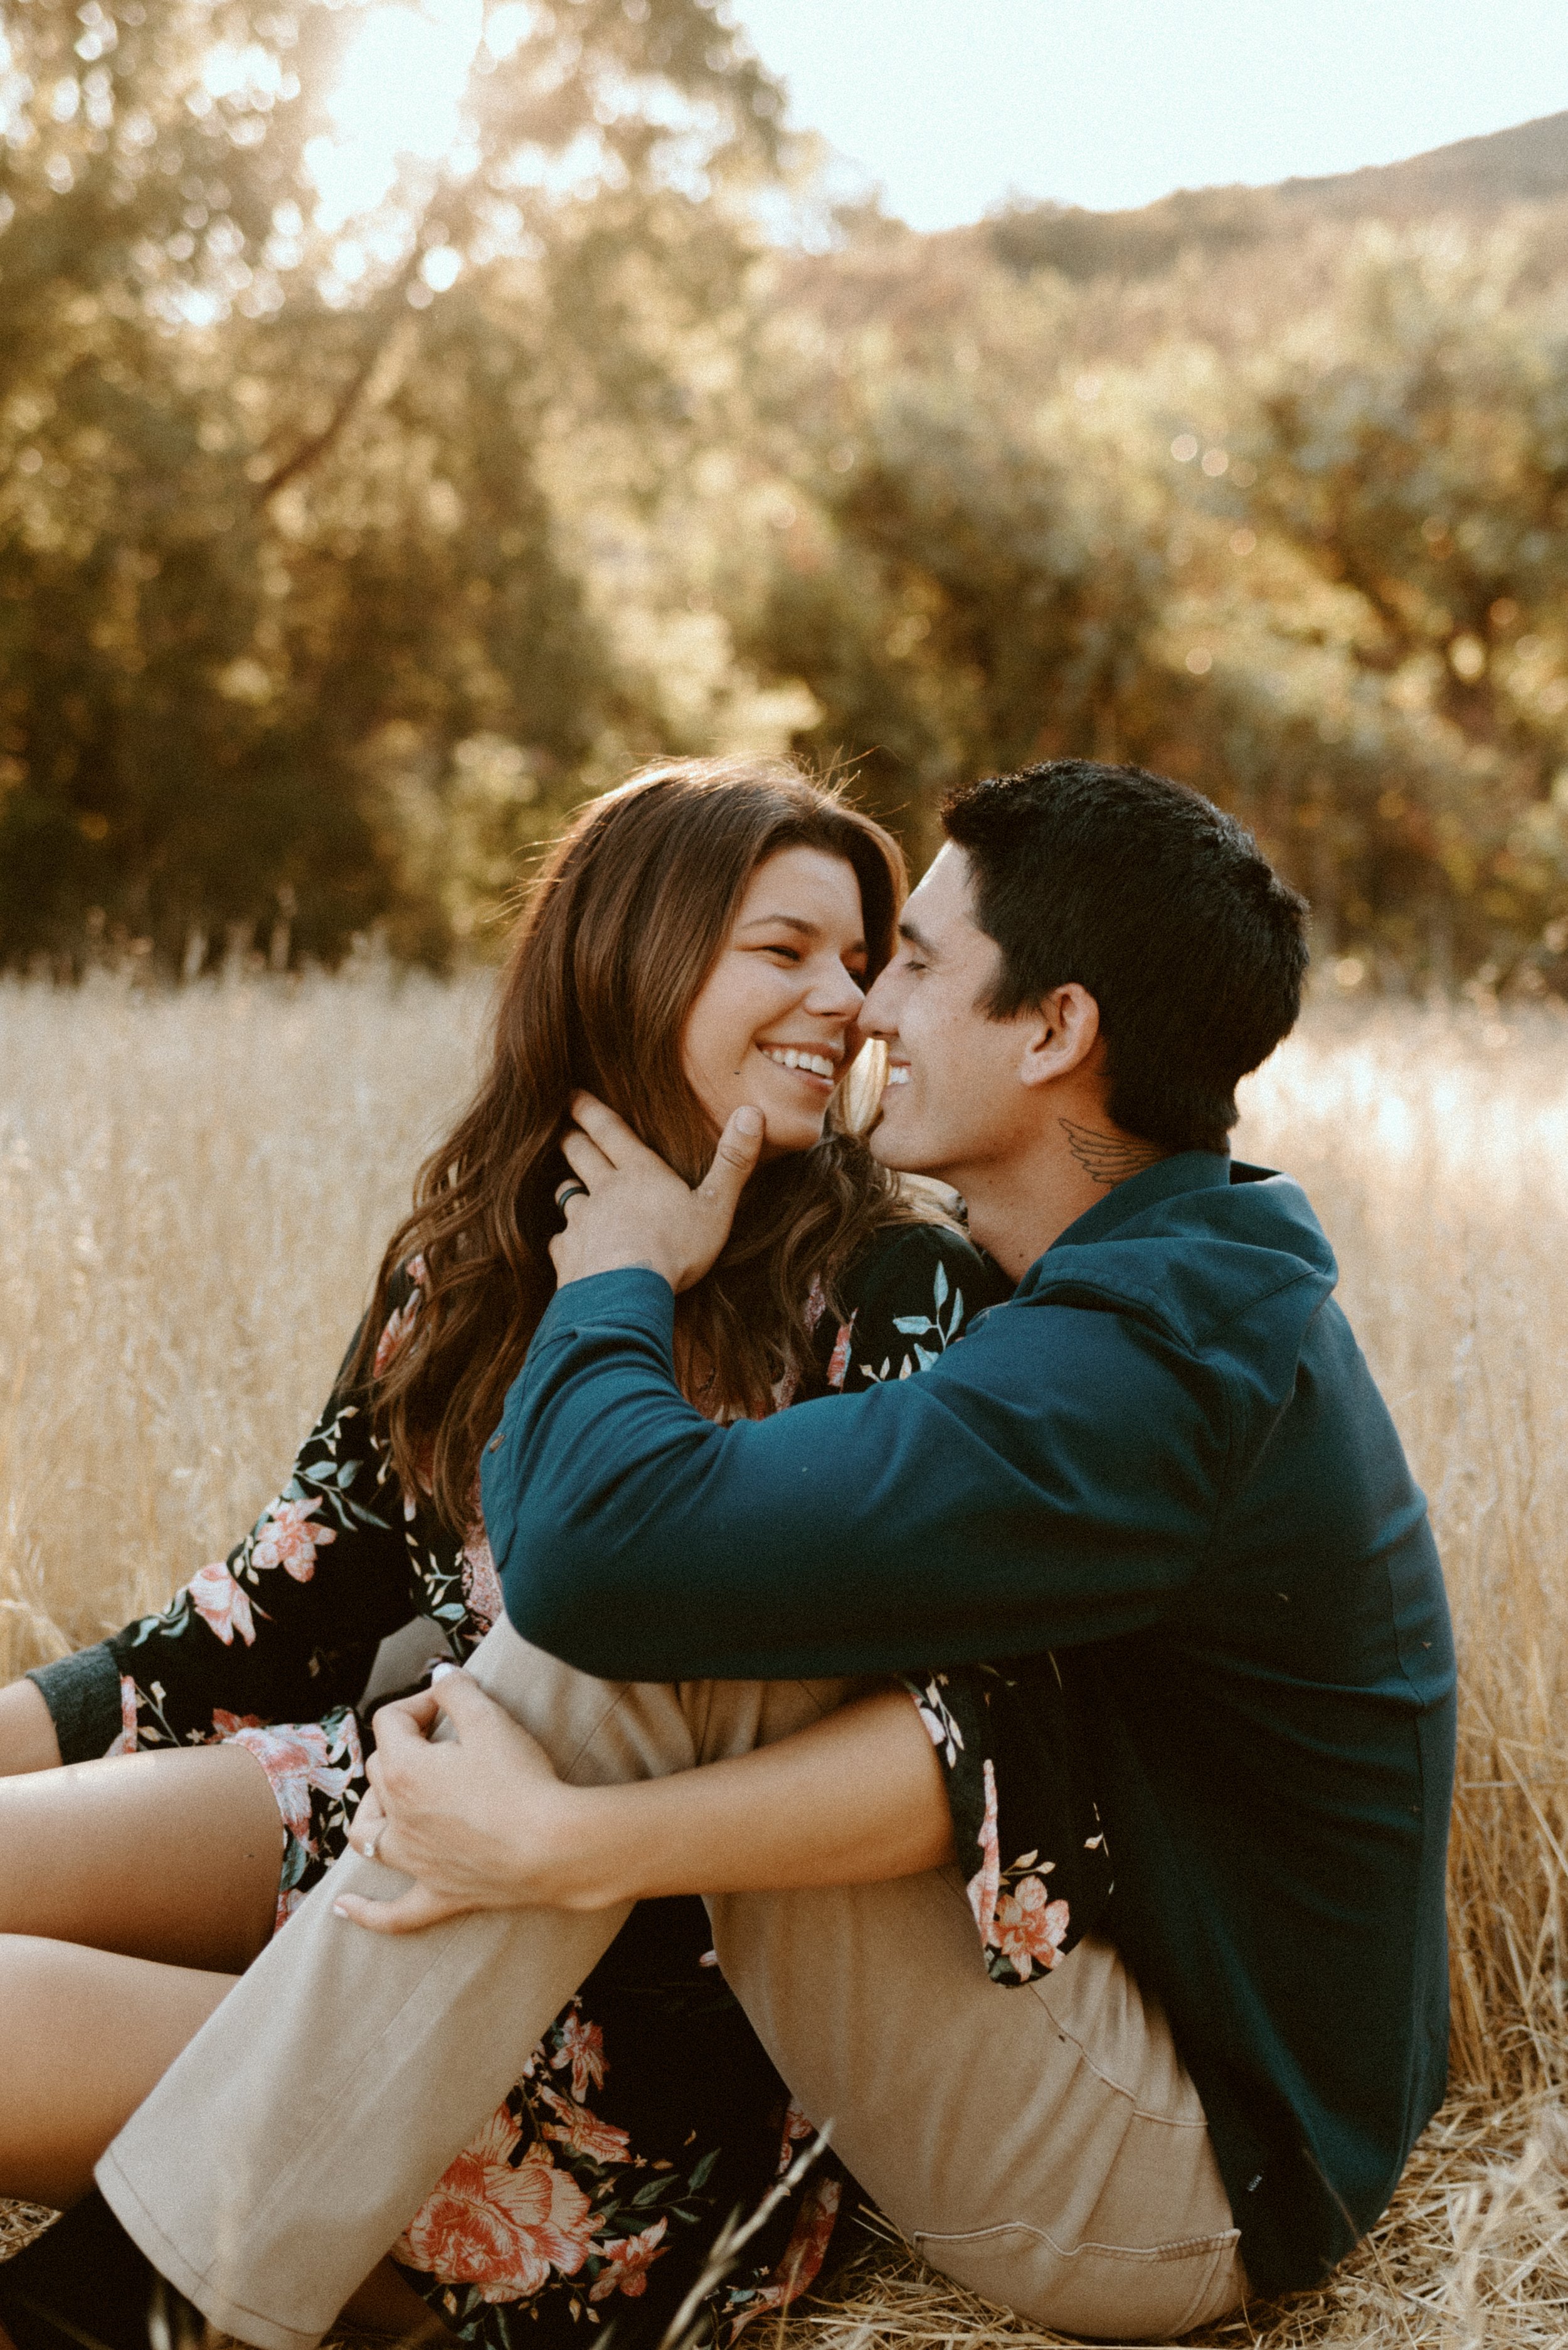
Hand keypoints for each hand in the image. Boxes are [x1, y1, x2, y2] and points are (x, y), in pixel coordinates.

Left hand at [332, 1672, 592, 1936]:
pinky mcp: (439, 1894)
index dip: (420, 1702)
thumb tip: (440, 1675)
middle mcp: (398, 1817)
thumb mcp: (491, 1719)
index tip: (451, 1701)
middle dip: (405, 1746)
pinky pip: (393, 1912)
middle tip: (445, 1737)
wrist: (553, 1846)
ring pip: (369, 1836)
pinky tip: (344, 1909)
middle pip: (380, 1771)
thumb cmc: (521, 1781)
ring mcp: (415, 1861)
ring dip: (373, 1814)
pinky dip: (367, 1912)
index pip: (391, 1720)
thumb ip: (457, 1691)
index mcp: (404, 1770)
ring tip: (387, 1802)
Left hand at [549, 1093, 763, 1293]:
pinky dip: (565, 1240)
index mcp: (639, 1173)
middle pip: (580, 1155)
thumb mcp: (715, 1207)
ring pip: (567, 1195)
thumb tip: (751, 1112)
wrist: (627, 1295)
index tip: (571, 1095)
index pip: (610, 1131)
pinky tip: (571, 1248)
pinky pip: (560, 1241)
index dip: (590, 1110)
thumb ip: (733, 1163)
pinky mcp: (568, 1255)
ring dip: (567, 1188)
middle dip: (572, 1139)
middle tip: (564, 1131)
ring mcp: (582, 1222)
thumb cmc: (677, 1250)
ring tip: (568, 1188)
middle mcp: (605, 1190)